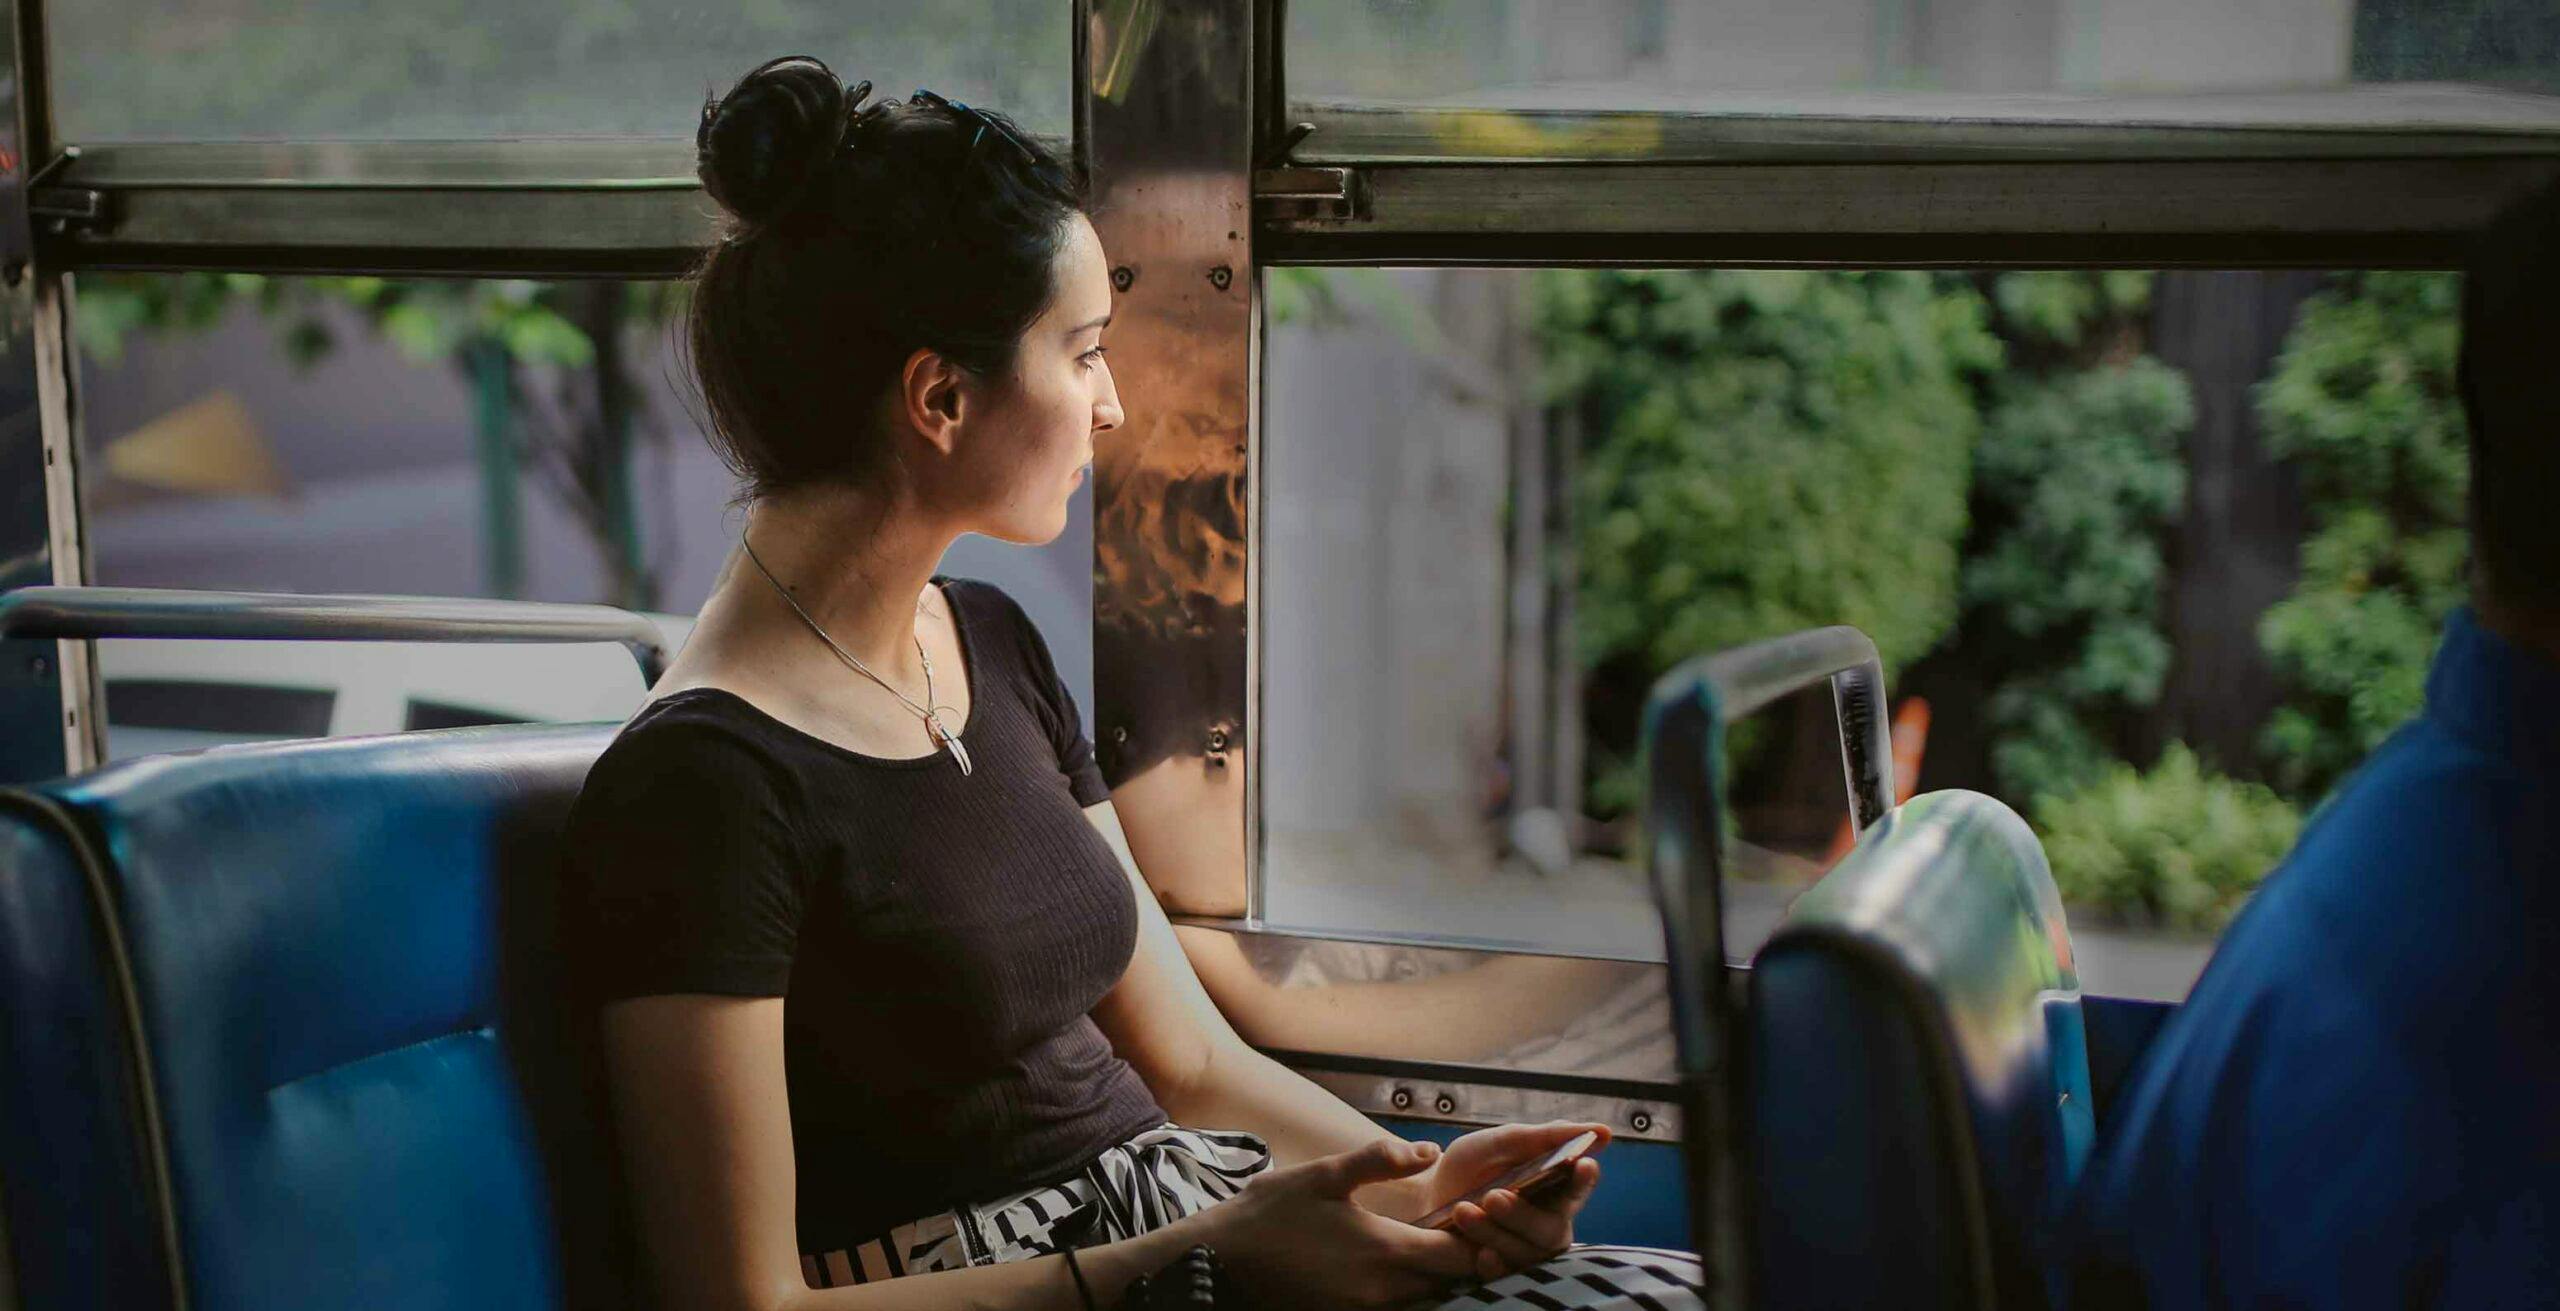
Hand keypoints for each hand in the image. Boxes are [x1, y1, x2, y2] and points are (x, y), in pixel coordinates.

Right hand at [1201, 1138, 1480, 1308]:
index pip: (1459, 1255)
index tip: (1474, 1214)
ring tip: (1428, 1243)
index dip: (1475, 1236)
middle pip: (1447, 1283)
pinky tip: (1390, 1263)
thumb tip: (1430, 1150)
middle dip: (1460, 1258)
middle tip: (1459, 1226)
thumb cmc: (1271, 1212)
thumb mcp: (1324, 1174)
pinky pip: (1393, 1306)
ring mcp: (1364, 1310)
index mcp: (1386, 1250)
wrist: (1220, 1261)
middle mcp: (1383, 1291)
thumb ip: (1381, 1160)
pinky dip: (1403, 1288)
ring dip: (1431, 1275)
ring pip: (1422, 1298)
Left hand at [1409, 1121, 1607, 1281]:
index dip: (1584, 1178)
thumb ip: (1544, 1137)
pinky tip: (1479, 1252)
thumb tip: (1602, 1132)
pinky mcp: (1503, 1271)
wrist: (1429, 1197)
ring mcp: (1527, 1251)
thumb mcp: (1500, 1143)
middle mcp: (1548, 1224)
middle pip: (1551, 1228)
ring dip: (1493, 1231)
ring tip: (1462, 1210)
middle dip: (1521, 1214)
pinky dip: (1492, 1262)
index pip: (1580, 1186)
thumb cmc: (1472, 1167)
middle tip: (1493, 1196)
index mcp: (1555, 1188)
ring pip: (1524, 1251)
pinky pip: (1505, 1274)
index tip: (1582, 1165)